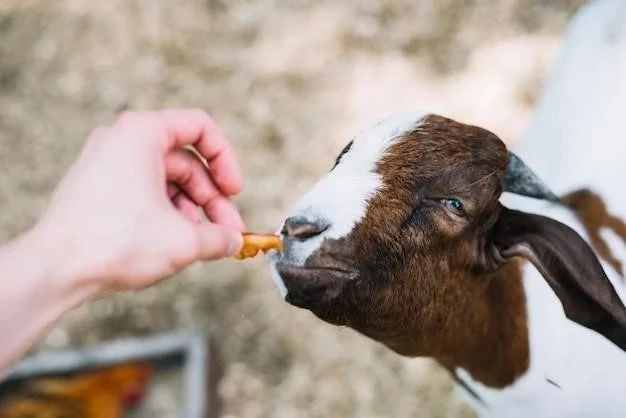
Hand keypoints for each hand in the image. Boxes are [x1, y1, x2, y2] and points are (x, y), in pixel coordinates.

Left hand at [31, 109, 244, 293]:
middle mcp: (121, 141)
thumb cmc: (112, 241)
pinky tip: (176, 242)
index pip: (200, 127)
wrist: (56, 269)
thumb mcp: (184, 240)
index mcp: (142, 133)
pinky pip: (145, 192)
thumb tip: (234, 241)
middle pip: (186, 161)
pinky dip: (167, 213)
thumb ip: (220, 237)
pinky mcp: (99, 188)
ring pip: (167, 181)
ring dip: (192, 210)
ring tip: (202, 242)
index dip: (226, 160)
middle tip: (228, 231)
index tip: (234, 191)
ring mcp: (107, 164)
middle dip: (212, 199)